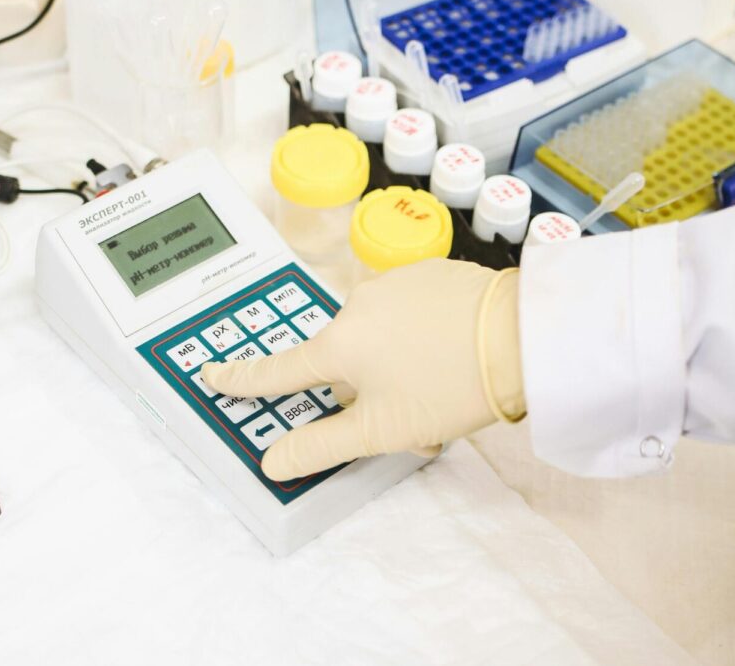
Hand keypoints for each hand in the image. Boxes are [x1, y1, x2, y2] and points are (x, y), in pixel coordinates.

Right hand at [202, 259, 523, 480]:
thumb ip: (320, 445)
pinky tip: (454, 351)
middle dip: (367, 390)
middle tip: (410, 416)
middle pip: (343, 360)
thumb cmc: (448, 386)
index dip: (243, 378)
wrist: (522, 337)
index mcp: (338, 345)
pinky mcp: (429, 272)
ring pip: (379, 336)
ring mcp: (394, 283)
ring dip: (398, 364)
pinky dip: (421, 333)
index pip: (278, 370)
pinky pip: (408, 310)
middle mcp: (357, 305)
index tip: (212, 374)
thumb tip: (272, 461)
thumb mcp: (380, 431)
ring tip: (442, 388)